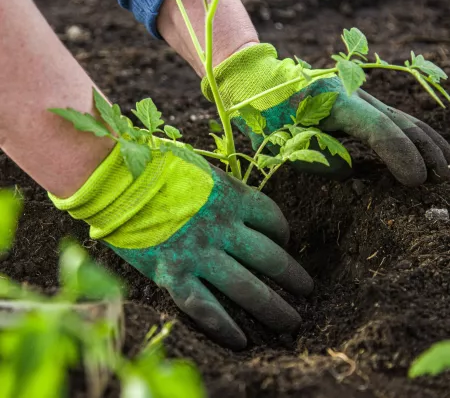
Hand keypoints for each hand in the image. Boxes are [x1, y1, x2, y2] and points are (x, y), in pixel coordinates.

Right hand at [50, 143, 312, 348]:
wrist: (115, 178)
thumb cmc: (156, 166)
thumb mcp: (200, 169)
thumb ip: (222, 187)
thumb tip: (236, 202)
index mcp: (231, 196)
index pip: (273, 219)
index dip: (283, 233)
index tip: (283, 243)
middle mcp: (222, 228)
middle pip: (270, 258)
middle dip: (293, 277)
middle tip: (307, 290)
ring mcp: (200, 253)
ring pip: (246, 288)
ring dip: (274, 307)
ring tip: (292, 322)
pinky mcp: (173, 274)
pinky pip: (206, 308)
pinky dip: (225, 327)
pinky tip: (242, 341)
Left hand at [203, 44, 449, 185]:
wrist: (258, 82)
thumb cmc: (265, 113)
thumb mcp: (282, 142)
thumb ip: (318, 159)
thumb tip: (350, 169)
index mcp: (334, 102)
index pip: (379, 130)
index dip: (401, 155)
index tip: (415, 181)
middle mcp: (352, 93)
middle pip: (399, 121)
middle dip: (424, 150)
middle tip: (441, 178)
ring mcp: (356, 94)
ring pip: (399, 117)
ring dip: (424, 141)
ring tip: (444, 166)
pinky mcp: (354, 100)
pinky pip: (388, 118)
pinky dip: (407, 134)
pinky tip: (421, 148)